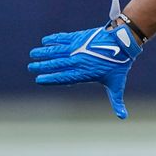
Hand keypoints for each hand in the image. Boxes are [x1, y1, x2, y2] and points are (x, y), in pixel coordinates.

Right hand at [28, 24, 142, 118]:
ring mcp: (79, 48)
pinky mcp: (80, 37)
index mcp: (85, 73)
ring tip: (33, 53)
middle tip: (31, 67)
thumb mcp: (117, 85)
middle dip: (43, 66)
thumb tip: (123, 117)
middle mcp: (80, 61)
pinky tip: (45, 41)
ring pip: (57, 50)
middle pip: (57, 64)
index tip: (39, 80)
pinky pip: (63, 38)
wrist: (124, 43)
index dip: (51, 79)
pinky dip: (53, 39)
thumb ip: (116, 101)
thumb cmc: (119, 66)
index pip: (64, 78)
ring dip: (44, 52)